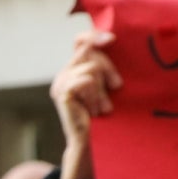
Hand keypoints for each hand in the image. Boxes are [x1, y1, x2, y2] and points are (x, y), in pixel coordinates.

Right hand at [52, 29, 120, 178]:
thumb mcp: (107, 85)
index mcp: (74, 70)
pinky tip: (95, 110)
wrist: (93, 142)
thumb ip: (105, 66)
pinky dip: (95, 94)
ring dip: (102, 88)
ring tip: (102, 107)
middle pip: (89, 51)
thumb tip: (113, 42)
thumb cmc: (105, 115)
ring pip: (91, 67)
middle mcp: (64, 75)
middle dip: (108, 68)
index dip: (94, 35)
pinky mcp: (63, 93)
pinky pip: (86, 79)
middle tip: (117, 86)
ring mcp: (60, 83)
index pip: (80, 41)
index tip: (113, 39)